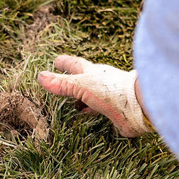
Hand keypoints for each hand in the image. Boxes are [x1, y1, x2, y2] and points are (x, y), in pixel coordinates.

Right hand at [37, 54, 151, 137]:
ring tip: (73, 103)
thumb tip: (40, 77)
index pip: (75, 65)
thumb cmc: (111, 90)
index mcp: (93, 73)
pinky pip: (99, 111)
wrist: (138, 106)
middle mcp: (101, 83)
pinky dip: (91, 113)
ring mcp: (109, 97)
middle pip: (84, 79)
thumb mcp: (82, 85)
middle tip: (63, 80)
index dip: (65, 63)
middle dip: (73, 80)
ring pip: (91, 96)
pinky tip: (87, 117)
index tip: (56, 61)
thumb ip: (62, 83)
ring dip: (82, 99)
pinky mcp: (115, 112)